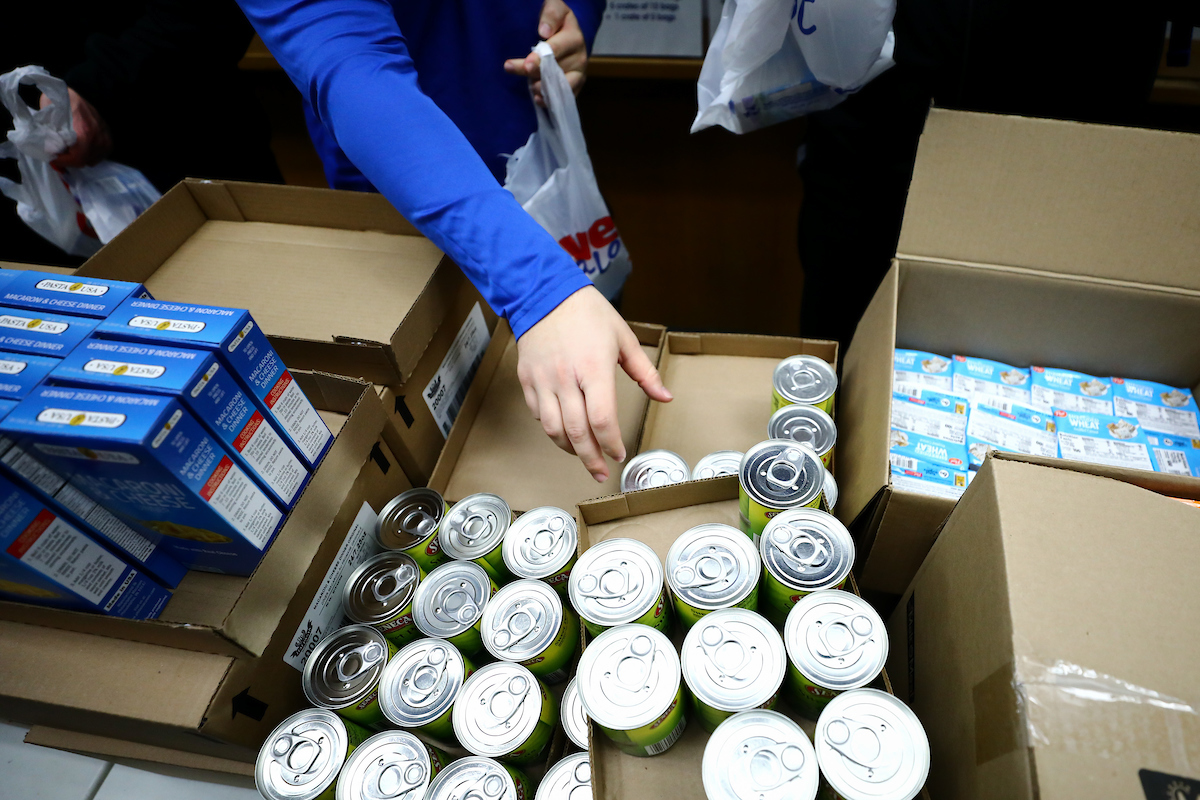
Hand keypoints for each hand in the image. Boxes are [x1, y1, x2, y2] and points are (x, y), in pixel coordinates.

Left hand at [39, 87, 111, 167]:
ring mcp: (106, 136)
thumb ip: (50, 139)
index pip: (77, 159)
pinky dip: (92, 153)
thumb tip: (52, 154)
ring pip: (95, 158)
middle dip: (71, 160)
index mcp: (84, 134)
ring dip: (82, 157)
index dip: (63, 162)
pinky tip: (83, 147)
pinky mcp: (108, 134)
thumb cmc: (58, 103)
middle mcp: (99, 137)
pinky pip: (103, 153)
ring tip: (71, 150)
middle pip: (86, 160)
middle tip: (60, 154)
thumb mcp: (48, 120)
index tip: (53, 158)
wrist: (71, 92)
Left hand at [504, 0, 588, 106]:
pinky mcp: (575, 86)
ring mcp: (578, 74)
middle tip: (514, 72)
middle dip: (534, 74)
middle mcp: (580, 57)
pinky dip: (551, 100)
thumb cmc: (557, 20)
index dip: (540, 59)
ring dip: (543, 89)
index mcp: (574, 37)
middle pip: (554, 70)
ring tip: (530, 87)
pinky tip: (538, 99)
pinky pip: (564, 97)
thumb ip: (550, 15)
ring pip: (559, 86)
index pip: (556, 50)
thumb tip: (544, 32)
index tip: (526, 65)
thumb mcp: (554, 8)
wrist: (569, 34)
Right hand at [517, 286, 672, 481]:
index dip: (612, 443)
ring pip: (553, 430)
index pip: (602, 419)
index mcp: (594, 368)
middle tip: (602, 472)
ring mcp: (543, 381)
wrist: (544, 293)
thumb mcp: (623, 338)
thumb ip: (645, 372)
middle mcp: (566, 379)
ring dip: (570, 449)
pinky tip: (564, 432)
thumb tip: (665, 397)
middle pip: (577, 432)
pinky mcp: (526, 380)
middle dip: (591, 459)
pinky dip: (552, 429)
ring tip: (584, 456)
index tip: (619, 454)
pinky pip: (538, 415)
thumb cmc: (587, 313)